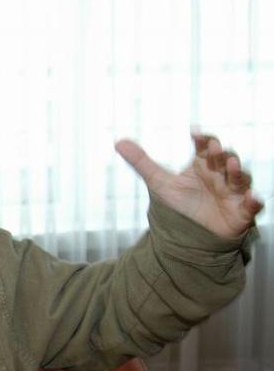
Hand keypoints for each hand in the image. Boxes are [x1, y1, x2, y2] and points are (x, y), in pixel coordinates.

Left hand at [115, 133, 263, 238]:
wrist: (187, 236)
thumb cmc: (178, 206)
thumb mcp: (158, 182)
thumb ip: (141, 162)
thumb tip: (118, 142)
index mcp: (203, 166)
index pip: (206, 147)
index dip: (203, 139)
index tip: (194, 134)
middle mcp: (220, 176)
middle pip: (224, 159)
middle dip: (220, 153)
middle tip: (213, 148)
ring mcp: (231, 193)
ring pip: (240, 178)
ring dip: (237, 171)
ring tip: (230, 165)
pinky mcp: (240, 213)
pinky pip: (251, 206)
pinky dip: (253, 201)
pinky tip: (251, 198)